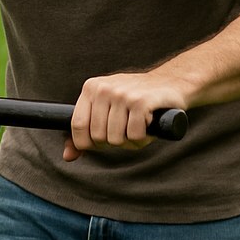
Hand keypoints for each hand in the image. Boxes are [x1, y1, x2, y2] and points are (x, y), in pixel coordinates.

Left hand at [65, 70, 185, 161]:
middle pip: (97, 136)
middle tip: (126, 131)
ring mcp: (122, 94)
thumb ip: (85, 132)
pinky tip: (148, 125)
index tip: (102, 142)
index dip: (88, 142)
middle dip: (113, 142)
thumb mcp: (107, 110)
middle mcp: (104, 89)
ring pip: (115, 139)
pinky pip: (134, 136)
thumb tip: (68, 156)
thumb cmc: (136, 101)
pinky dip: (143, 138)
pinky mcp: (141, 102)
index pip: (77, 126)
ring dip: (130, 141)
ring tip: (138, 127)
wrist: (172, 83)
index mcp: (91, 88)